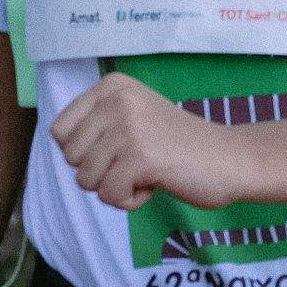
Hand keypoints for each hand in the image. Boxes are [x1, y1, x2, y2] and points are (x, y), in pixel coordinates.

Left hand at [50, 72, 243, 211]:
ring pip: (86, 180)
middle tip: (137, 159)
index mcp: (113, 86)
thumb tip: (58, 139)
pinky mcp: (140, 157)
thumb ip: (98, 122)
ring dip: (115, 186)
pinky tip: (156, 181)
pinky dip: (130, 200)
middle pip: (70, 158)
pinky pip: (109, 196)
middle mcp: (118, 100)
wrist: (227, 156)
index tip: (119, 145)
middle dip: (99, 170)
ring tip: (147, 169)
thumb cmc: (177, 142)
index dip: (85, 150)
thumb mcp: (133, 116)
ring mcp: (129, 128)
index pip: (60, 131)